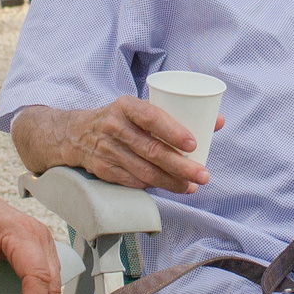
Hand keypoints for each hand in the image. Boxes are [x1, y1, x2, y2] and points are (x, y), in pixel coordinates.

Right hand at [58, 96, 221, 193]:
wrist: (76, 134)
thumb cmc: (121, 119)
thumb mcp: (140, 109)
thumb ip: (175, 114)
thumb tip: (218, 121)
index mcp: (125, 106)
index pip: (150, 117)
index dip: (172, 131)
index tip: (194, 143)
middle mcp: (114, 127)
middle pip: (151, 150)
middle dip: (181, 166)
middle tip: (203, 175)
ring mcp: (107, 150)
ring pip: (144, 171)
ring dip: (171, 182)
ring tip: (192, 186)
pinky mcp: (104, 170)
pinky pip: (133, 181)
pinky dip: (154, 187)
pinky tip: (171, 188)